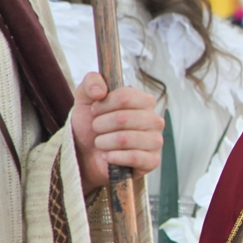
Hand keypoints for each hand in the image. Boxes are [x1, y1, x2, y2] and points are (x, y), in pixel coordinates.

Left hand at [72, 72, 163, 194]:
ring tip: (100, 143)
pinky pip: (133, 157)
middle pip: (123, 118)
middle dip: (100, 125)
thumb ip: (91, 82)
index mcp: (144, 101)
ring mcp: (156, 141)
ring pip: (125, 139)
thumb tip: (100, 91)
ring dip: (103, 142)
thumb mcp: (86, 99)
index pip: (125, 96)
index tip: (95, 110)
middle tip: (96, 129)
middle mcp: (154, 120)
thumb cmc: (91, 125)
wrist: (88, 154)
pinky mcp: (152, 161)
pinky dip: (112, 157)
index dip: (103, 104)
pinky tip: (107, 156)